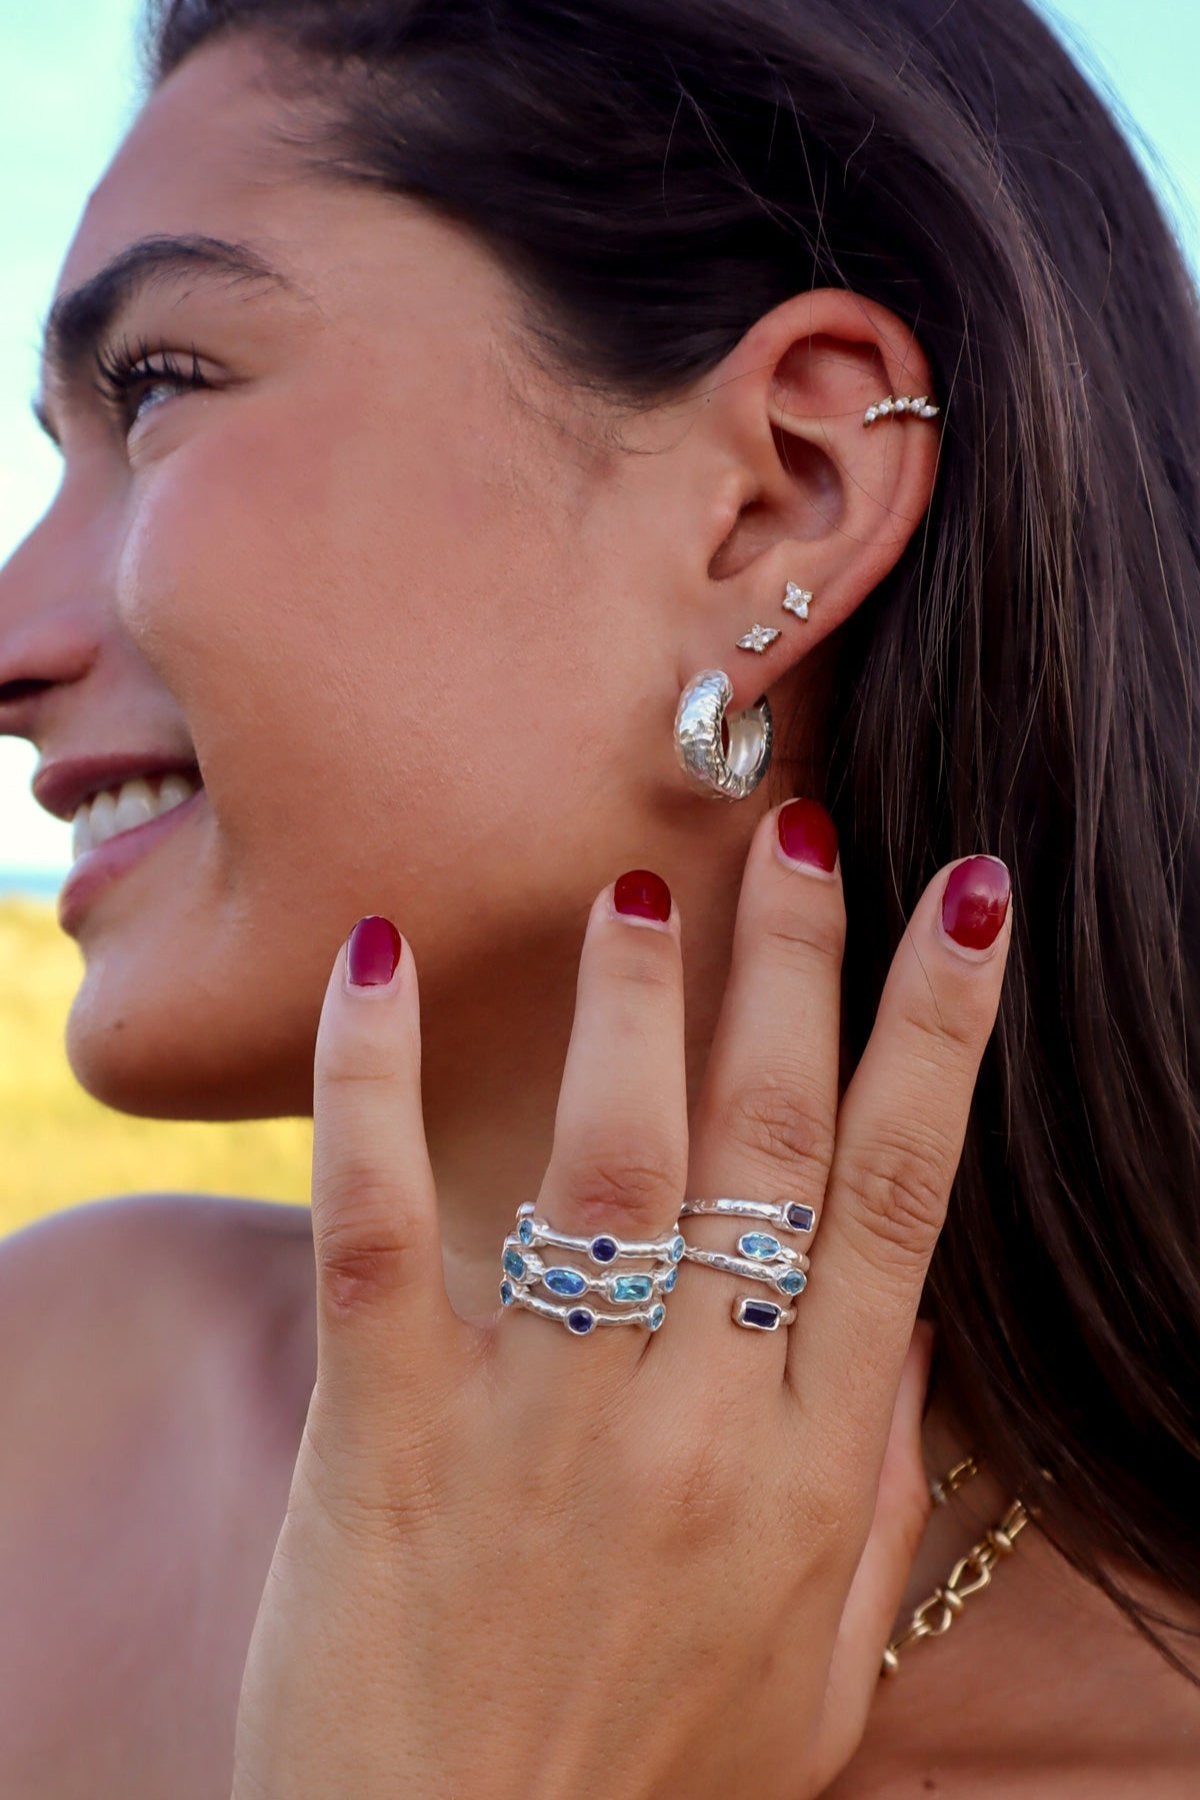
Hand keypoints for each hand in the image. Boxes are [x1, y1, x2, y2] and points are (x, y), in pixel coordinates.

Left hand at [229, 804, 1011, 1799]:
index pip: (906, 1200)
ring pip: (606, 1160)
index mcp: (815, 1470)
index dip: (943, 1033)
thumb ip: (877, 1495)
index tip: (967, 903)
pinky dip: (375, 1086)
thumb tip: (910, 1324)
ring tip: (646, 882)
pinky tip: (376, 965)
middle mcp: (702, 1427)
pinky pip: (382, 1227)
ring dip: (633, 1000)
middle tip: (801, 829)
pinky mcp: (391, 1439)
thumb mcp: (822, 1672)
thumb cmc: (653, 1792)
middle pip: (771, 1143)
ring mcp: (545, 1428)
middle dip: (801, 966)